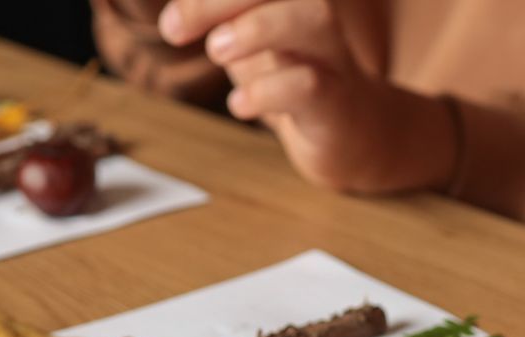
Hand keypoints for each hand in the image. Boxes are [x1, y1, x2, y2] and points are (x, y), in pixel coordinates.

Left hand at [158, 0, 456, 193]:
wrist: (356, 134)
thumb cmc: (292, 79)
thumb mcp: (246, 40)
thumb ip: (213, 18)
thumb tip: (168, 11)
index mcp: (290, 0)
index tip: (169, 17)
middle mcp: (316, 17)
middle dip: (220, 0)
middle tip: (173, 29)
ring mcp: (333, 58)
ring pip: (311, 20)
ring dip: (257, 29)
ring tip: (217, 53)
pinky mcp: (338, 104)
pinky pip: (311, 86)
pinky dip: (267, 92)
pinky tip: (240, 105)